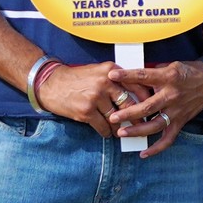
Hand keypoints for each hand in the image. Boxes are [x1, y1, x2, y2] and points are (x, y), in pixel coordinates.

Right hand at [29, 58, 153, 136]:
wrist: (50, 83)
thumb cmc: (77, 78)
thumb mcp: (99, 72)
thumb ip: (117, 80)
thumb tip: (138, 96)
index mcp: (112, 70)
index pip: (137, 85)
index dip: (147, 99)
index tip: (152, 108)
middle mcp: (106, 82)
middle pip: (130, 104)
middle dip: (137, 117)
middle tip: (143, 125)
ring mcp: (96, 97)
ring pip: (117, 118)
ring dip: (120, 127)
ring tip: (122, 131)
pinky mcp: (86, 111)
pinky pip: (104, 127)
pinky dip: (107, 132)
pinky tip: (107, 132)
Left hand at [109, 58, 202, 153]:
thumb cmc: (189, 71)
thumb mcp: (171, 65)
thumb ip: (153, 71)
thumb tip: (132, 76)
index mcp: (168, 77)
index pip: (144, 76)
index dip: (127, 76)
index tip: (112, 75)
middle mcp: (171, 95)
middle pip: (147, 107)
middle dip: (128, 112)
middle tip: (112, 117)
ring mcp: (177, 111)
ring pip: (155, 125)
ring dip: (137, 131)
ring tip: (122, 133)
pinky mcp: (181, 121)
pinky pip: (168, 139)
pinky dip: (156, 148)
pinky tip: (143, 153)